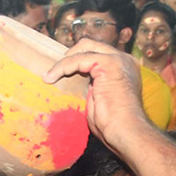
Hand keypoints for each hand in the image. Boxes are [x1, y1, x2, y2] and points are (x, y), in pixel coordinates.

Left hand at [44, 39, 146, 154]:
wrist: (125, 131)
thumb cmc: (112, 123)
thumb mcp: (99, 99)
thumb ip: (93, 86)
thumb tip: (81, 82)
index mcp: (123, 67)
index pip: (97, 53)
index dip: (78, 59)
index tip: (61, 71)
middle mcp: (124, 59)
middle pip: (91, 45)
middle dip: (71, 55)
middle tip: (55, 71)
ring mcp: (118, 59)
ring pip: (84, 49)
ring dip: (64, 62)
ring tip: (50, 76)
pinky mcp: (109, 63)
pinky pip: (80, 59)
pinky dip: (64, 66)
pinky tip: (52, 77)